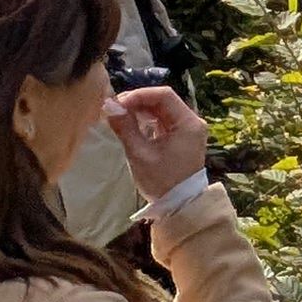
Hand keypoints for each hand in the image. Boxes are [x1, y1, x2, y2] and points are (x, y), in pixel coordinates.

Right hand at [103, 83, 208, 198]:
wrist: (180, 206)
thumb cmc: (162, 182)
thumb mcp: (140, 154)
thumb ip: (125, 127)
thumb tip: (109, 105)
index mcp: (188, 123)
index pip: (164, 95)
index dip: (139, 95)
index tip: (118, 102)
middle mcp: (191, 122)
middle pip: (163, 101)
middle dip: (138, 102)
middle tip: (114, 109)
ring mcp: (187, 130)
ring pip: (161, 110)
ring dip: (140, 110)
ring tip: (118, 116)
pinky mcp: (180, 138)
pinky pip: (162, 121)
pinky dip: (146, 120)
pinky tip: (130, 124)